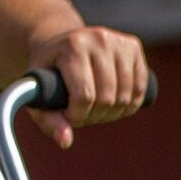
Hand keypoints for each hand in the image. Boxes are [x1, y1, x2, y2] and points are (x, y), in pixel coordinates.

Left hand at [26, 24, 148, 147]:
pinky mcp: (133, 46)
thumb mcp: (40, 96)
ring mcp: (118, 41)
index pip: (85, 96)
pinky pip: (139, 91)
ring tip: (97, 107)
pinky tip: (114, 102)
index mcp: (72, 46)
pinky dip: (129, 105)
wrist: (63, 43)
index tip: (69, 114)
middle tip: (84, 111)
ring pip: (125, 98)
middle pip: (107, 99)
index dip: (78, 116)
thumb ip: (49, 121)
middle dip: (95, 116)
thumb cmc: (50, 75)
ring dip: (112, 113)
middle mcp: (98, 38)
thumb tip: (66, 141)